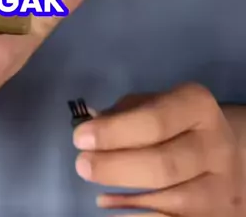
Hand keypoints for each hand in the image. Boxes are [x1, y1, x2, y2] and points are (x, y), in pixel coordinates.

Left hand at [73, 83, 244, 214]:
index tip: (81, 138)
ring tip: (97, 188)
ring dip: (127, 197)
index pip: (154, 121)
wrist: (230, 156)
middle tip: (83, 165)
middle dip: (116, 166)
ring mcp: (221, 185)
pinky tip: (112, 208)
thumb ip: (125, 113)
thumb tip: (90, 123)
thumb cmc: (180, 124)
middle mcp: (215, 145)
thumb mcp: (157, 104)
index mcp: (197, 106)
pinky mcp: (217, 215)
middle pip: (163, 164)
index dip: (114, 132)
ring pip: (171, 199)